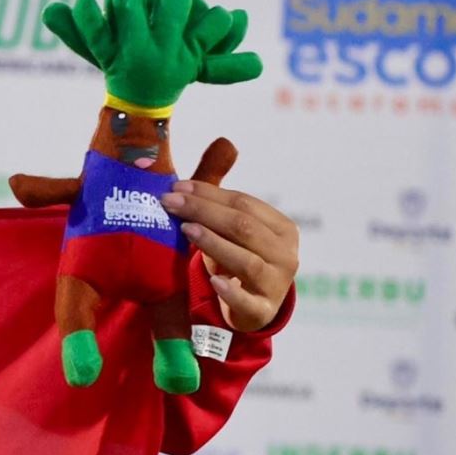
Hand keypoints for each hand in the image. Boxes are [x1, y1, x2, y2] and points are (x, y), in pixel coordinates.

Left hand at [161, 181, 298, 331]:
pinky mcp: (261, 312)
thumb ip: (223, 192)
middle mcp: (286, 254)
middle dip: (204, 211)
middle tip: (169, 202)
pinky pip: (247, 301)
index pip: (244, 204)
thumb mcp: (231, 227)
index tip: (176, 187)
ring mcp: (276, 285)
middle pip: (244, 227)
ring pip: (246, 261)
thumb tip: (224, 142)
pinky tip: (213, 280)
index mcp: (282, 228)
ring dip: (215, 243)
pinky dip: (231, 291)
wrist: (248, 309)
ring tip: (187, 229)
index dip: (210, 193)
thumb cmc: (235, 258)